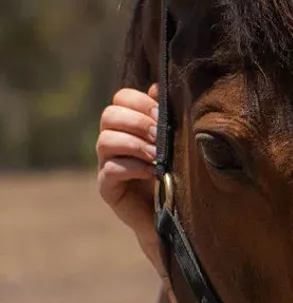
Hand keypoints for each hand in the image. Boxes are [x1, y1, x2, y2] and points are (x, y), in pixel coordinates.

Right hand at [96, 84, 162, 270]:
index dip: (140, 102)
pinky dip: (134, 167)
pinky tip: (153, 171)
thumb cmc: (176, 174)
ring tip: (158, 155)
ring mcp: (106, 163)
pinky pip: (111, 169)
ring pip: (106, 140)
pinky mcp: (107, 186)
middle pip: (109, 115)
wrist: (174, 215)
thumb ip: (166, 116)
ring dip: (135, 144)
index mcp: (127, 124)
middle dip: (138, 122)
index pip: (121, 98)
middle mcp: (111, 141)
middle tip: (160, 135)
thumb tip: (158, 88)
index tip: (163, 115)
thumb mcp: (175, 142)